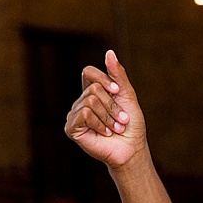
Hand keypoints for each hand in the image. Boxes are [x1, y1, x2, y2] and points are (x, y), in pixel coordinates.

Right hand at [65, 50, 149, 176]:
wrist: (131, 150)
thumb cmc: (131, 125)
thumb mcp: (127, 96)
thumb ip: (118, 75)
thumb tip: (109, 52)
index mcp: (92, 92)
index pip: (88, 72)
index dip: (104, 79)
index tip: (118, 91)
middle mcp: (81, 102)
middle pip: (93, 89)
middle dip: (112, 105)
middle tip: (121, 120)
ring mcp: (75, 115)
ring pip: (90, 101)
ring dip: (109, 116)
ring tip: (115, 128)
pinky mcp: (72, 128)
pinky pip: (84, 115)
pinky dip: (100, 124)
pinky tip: (105, 133)